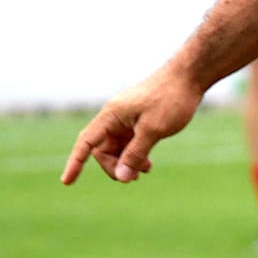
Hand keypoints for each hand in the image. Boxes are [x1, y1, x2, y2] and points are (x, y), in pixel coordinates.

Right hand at [61, 66, 202, 184]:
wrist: (191, 75)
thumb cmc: (171, 98)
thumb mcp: (153, 130)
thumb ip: (135, 154)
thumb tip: (121, 177)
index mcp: (112, 115)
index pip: (86, 142)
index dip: (75, 162)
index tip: (67, 182)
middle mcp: (115, 116)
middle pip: (103, 149)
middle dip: (115, 166)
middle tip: (133, 178)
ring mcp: (128, 118)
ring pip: (118, 147)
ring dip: (127, 162)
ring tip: (144, 172)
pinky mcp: (140, 119)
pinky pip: (130, 142)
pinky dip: (136, 154)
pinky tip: (148, 164)